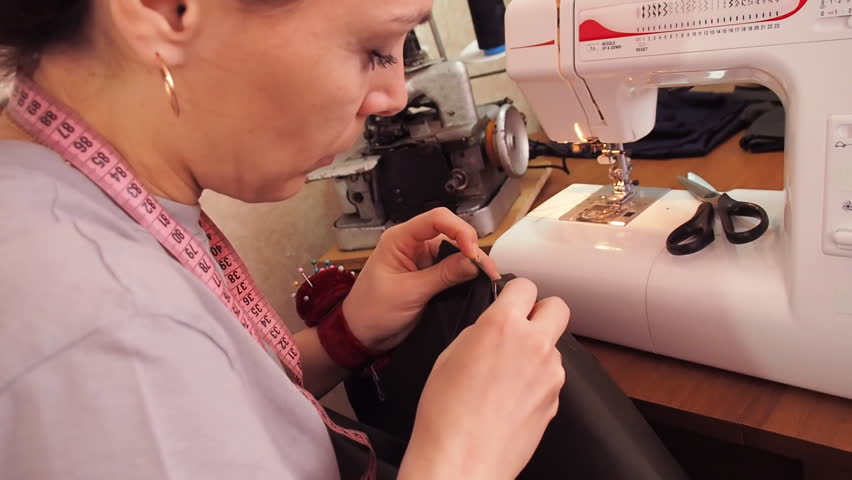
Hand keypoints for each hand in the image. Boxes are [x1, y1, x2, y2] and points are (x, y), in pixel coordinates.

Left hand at [342, 208, 499, 352]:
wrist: (361, 335)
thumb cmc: (373, 310)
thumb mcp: (410, 292)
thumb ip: (443, 275)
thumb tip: (473, 262)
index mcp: (400, 238)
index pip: (437, 219)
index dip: (460, 231)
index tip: (472, 253)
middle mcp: (413, 244)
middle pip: (451, 233)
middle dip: (471, 248)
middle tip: (489, 270)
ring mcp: (422, 260)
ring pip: (455, 252)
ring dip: (472, 262)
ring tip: (490, 277)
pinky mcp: (429, 276)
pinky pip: (452, 268)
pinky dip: (466, 274)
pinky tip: (480, 282)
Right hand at [399, 279, 568, 479]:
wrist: (461, 461)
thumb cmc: (445, 413)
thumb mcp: (449, 355)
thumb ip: (479, 332)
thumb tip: (492, 327)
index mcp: (503, 325)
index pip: (525, 286)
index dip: (515, 293)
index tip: (508, 301)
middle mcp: (534, 344)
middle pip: (558, 307)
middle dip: (541, 312)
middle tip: (520, 327)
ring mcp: (550, 374)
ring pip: (554, 346)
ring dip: (537, 351)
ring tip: (506, 375)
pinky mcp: (556, 400)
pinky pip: (551, 377)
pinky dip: (537, 380)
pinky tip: (511, 397)